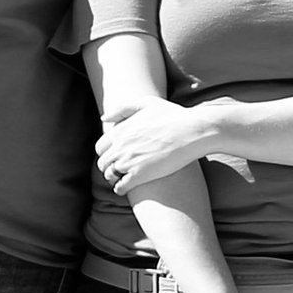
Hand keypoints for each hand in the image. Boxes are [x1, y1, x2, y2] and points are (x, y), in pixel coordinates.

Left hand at [95, 99, 227, 197]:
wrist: (192, 131)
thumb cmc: (173, 116)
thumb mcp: (146, 103)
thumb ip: (123, 109)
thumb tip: (104, 118)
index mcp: (120, 130)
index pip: (100, 147)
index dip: (106, 153)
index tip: (115, 157)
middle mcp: (120, 146)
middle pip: (103, 163)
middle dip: (109, 167)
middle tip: (118, 171)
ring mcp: (128, 161)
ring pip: (109, 176)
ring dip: (114, 179)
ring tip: (122, 180)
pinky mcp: (139, 175)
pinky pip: (120, 187)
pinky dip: (120, 189)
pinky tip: (126, 189)